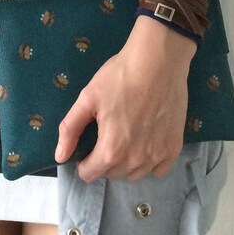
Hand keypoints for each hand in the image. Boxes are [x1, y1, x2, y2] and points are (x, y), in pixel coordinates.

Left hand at [54, 18, 194, 182]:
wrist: (158, 61)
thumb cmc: (120, 77)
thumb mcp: (88, 98)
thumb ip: (70, 130)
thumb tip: (59, 156)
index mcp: (111, 151)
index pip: (90, 174)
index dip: (84, 161)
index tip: (88, 144)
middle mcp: (135, 161)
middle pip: (112, 173)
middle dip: (104, 159)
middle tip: (108, 133)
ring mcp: (157, 157)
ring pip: (134, 174)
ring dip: (126, 163)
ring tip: (126, 137)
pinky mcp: (173, 149)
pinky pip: (158, 169)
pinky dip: (150, 162)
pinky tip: (146, 141)